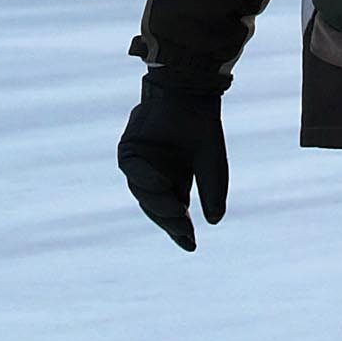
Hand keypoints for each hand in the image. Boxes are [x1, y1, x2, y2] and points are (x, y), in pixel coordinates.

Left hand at [117, 73, 228, 250]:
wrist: (190, 94)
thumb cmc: (201, 126)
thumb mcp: (211, 165)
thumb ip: (212, 191)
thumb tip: (213, 221)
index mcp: (174, 183)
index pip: (173, 213)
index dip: (180, 231)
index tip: (190, 246)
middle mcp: (155, 177)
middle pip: (156, 208)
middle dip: (170, 221)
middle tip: (185, 231)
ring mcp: (140, 165)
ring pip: (142, 194)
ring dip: (158, 205)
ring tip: (178, 211)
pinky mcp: (128, 150)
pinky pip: (131, 170)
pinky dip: (146, 179)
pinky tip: (162, 183)